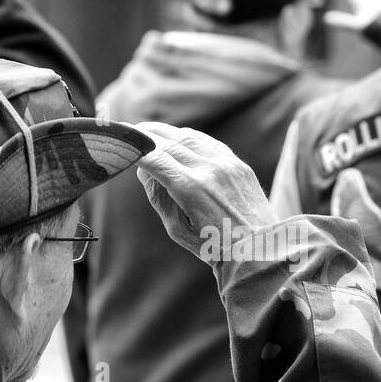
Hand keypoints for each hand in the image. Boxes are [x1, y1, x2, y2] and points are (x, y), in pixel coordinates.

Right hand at [134, 122, 278, 259]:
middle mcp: (209, 169)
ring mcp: (227, 163)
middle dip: (146, 135)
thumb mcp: (177, 229)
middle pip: (169, 141)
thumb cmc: (214, 247)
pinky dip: (189, 138)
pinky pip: (208, 142)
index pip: (154, 157)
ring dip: (167, 132)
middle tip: (130, 132)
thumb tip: (144, 170)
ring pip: (189, 137)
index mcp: (191, 188)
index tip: (120, 142)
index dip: (134, 147)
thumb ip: (157, 197)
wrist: (260, 249)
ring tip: (150, 132)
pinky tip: (178, 139)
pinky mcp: (238, 164)